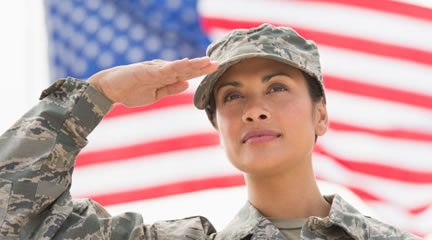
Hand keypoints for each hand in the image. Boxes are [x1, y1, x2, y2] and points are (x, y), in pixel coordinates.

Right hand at [88, 57, 218, 106]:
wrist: (109, 89)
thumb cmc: (130, 91)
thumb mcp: (155, 94)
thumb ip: (170, 88)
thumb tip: (187, 84)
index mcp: (165, 77)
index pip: (186, 73)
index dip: (200, 71)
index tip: (215, 69)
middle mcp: (162, 71)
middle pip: (185, 68)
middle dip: (202, 66)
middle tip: (218, 63)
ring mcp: (154, 70)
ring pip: (178, 67)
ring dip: (193, 64)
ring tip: (207, 62)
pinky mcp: (146, 71)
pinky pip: (163, 70)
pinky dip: (175, 66)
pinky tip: (186, 64)